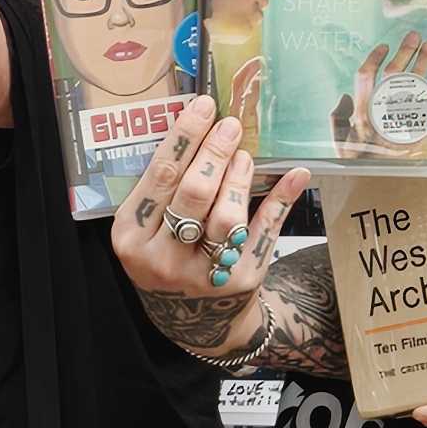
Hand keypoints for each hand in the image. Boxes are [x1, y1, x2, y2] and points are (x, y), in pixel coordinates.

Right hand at [111, 101, 309, 340]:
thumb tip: (199, 127)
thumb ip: (164, 187)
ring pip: (227, 216)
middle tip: (229, 126)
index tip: (203, 107)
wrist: (194, 320)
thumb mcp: (146, 229)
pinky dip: (280, 201)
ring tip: (243, 155)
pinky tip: (294, 175)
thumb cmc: (166, 256)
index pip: (160, 177)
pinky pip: (263, 232)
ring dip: (240, 177)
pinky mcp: (240, 281)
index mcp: (132, 238)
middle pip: (194, 194)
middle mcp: (162, 259)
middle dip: (214, 152)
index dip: (184, 137)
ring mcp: (203, 275)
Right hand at [330, 30, 426, 154]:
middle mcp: (382, 112)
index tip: (384, 46)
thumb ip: (337, 118)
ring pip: (414, 86)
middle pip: (395, 74)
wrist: (374, 185)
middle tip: (415, 36)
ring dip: (423, 65)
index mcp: (362, 111)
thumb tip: (344, 97)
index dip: (375, 58)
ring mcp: (401, 120)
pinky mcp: (416, 133)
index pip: (367, 76)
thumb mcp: (338, 141)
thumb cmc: (355, 161)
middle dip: (406, 52)